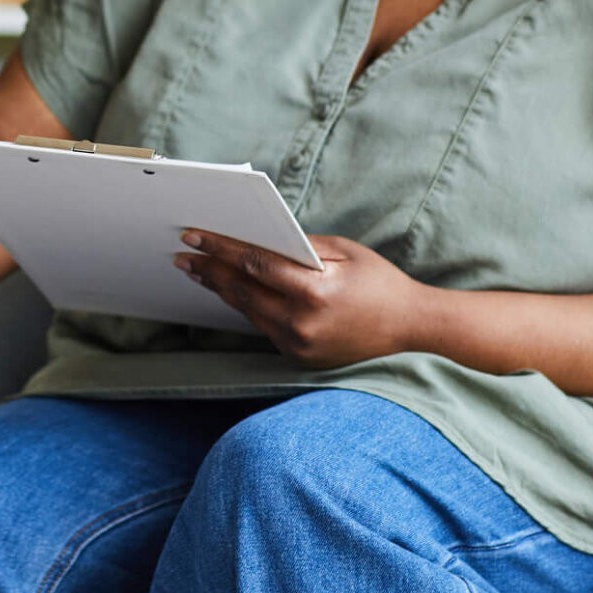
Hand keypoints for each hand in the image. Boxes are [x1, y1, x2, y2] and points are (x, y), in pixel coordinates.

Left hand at [174, 230, 425, 368]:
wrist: (409, 326)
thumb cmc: (378, 280)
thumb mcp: (343, 251)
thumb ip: (298, 246)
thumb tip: (255, 238)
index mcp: (314, 291)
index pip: (254, 264)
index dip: (220, 249)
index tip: (193, 237)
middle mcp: (302, 322)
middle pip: (242, 291)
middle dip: (210, 271)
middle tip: (183, 256)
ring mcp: (299, 343)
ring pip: (248, 311)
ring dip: (221, 290)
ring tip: (199, 271)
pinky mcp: (298, 355)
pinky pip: (263, 326)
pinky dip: (247, 306)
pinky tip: (231, 291)